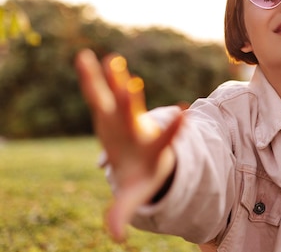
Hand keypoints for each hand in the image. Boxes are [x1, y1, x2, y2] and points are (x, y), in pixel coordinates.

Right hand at [75, 49, 183, 241]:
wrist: (143, 155)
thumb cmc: (140, 174)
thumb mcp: (134, 193)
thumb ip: (124, 212)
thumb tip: (117, 238)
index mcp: (152, 149)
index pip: (165, 140)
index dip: (174, 129)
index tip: (185, 113)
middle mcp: (139, 129)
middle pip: (135, 115)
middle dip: (133, 103)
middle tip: (133, 87)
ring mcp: (126, 118)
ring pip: (119, 97)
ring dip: (114, 80)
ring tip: (112, 60)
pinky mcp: (113, 111)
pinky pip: (101, 93)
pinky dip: (93, 78)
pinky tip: (84, 57)